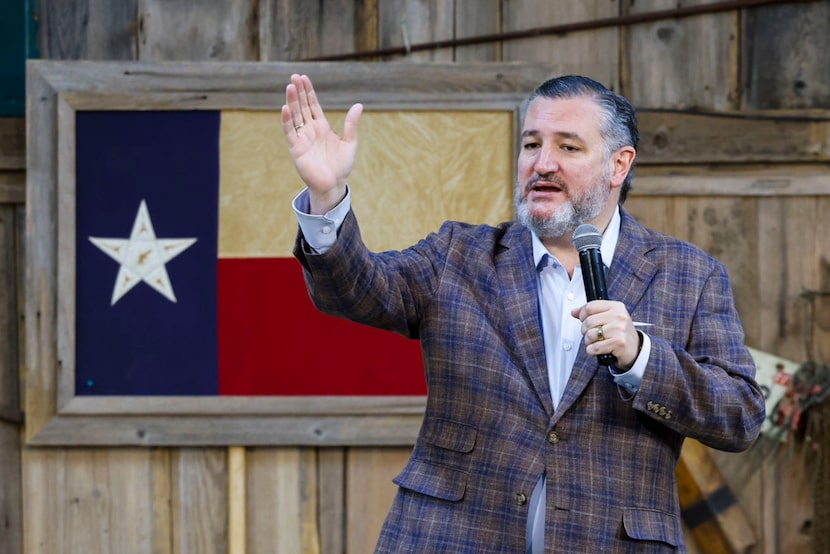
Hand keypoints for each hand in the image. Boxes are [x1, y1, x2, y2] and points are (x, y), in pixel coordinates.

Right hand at [281, 73, 363, 214]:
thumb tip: (359, 105)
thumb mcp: (350, 142)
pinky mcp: (296, 149)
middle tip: (294, 76)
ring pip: (295, 116)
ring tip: (290, 87)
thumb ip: (351, 124)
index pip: (313, 105)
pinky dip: (287, 120)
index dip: (309, 91)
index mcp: (322, 126)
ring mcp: (302, 138)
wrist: (334, 184)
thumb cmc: (341, 165)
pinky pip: (290, 132)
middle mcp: (310, 130)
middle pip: (302, 107)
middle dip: (299, 92)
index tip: (304, 77)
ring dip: (292, 102)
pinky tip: (286, 108)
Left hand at [571, 300, 640, 369]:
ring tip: (596, 342)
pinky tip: (598, 349)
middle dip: (585, 331)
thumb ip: (590, 313)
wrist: (635, 348)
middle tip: (591, 334)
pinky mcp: (619, 343)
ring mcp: (620, 329)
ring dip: (588, 341)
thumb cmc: (619, 332)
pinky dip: (592, 350)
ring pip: (590, 335)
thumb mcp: (608, 318)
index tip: (583, 320)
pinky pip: (595, 347)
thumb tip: (574, 312)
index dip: (582, 315)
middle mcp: (619, 316)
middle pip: (588, 321)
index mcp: (616, 307)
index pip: (590, 306)